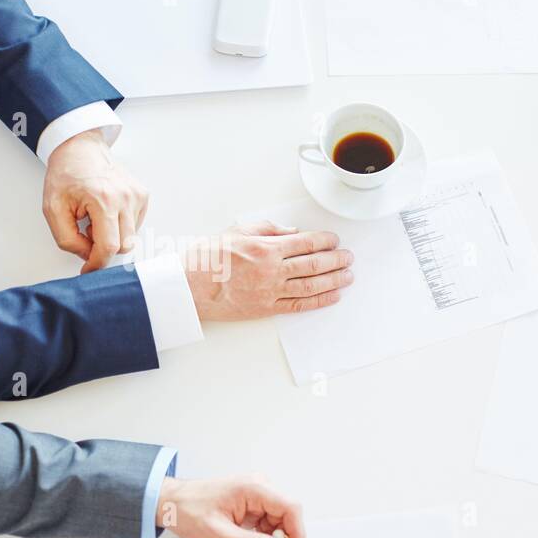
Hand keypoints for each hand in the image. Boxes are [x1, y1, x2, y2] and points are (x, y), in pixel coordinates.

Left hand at [42, 128, 148, 272]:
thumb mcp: (53, 209)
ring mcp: (137, 196)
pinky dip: (121, 225)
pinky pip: (135, 225)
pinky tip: (108, 212)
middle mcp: (126, 198)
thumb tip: (87, 255)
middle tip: (87, 233)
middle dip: (103, 247)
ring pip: (131, 237)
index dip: (97, 263)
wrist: (80, 149)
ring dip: (113, 235)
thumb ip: (68, 239)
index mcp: (103, 200)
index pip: (109, 246)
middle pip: (123, 245)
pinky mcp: (143, 196)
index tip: (89, 270)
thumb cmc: (66, 175)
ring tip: (97, 219)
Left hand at [156, 476, 305, 537]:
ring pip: (274, 527)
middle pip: (284, 520)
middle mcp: (259, 489)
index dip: (296, 534)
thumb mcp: (218, 533)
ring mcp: (255, 498)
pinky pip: (263, 528)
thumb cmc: (186, 509)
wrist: (170, 503)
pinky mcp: (250, 507)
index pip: (290, 509)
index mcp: (254, 488)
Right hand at [182, 221, 354, 320]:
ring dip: (334, 280)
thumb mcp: (236, 231)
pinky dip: (320, 301)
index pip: (305, 243)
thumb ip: (266, 229)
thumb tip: (292, 231)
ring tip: (349, 276)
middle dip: (336, 260)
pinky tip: (334, 296)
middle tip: (349, 257)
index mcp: (264, 248)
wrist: (188, 287)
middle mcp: (271, 270)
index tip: (335, 240)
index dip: (325, 241)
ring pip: (311, 285)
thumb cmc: (207, 258)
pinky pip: (299, 305)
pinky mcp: (266, 308)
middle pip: (314, 264)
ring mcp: (270, 291)